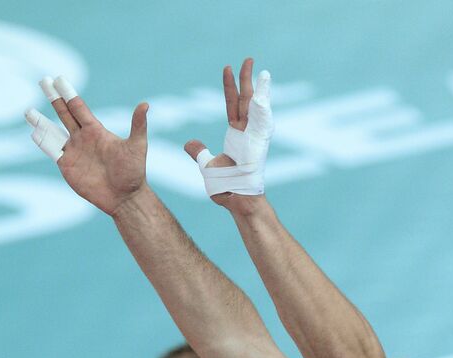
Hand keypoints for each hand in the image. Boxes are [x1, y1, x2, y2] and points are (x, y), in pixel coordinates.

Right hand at [26, 76, 148, 216]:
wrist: (124, 197)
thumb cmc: (133, 172)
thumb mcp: (137, 146)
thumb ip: (137, 125)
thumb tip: (145, 104)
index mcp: (96, 130)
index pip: (78, 107)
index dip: (68, 93)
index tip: (58, 79)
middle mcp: (82, 138)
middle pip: (64, 114)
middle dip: (54, 98)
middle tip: (43, 81)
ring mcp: (73, 151)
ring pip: (53, 132)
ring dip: (41, 121)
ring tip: (27, 111)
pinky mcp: (67, 166)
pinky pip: (52, 152)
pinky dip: (42, 142)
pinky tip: (34, 133)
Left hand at [184, 58, 272, 210]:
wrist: (238, 203)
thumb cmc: (227, 187)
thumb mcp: (207, 165)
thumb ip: (199, 152)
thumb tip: (188, 143)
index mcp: (237, 134)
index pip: (232, 104)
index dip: (229, 87)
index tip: (226, 68)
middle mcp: (248, 133)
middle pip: (247, 100)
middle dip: (247, 79)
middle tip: (248, 59)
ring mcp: (255, 139)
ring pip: (257, 109)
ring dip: (261, 90)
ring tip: (263, 73)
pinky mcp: (259, 147)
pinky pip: (260, 125)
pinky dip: (263, 110)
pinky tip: (263, 96)